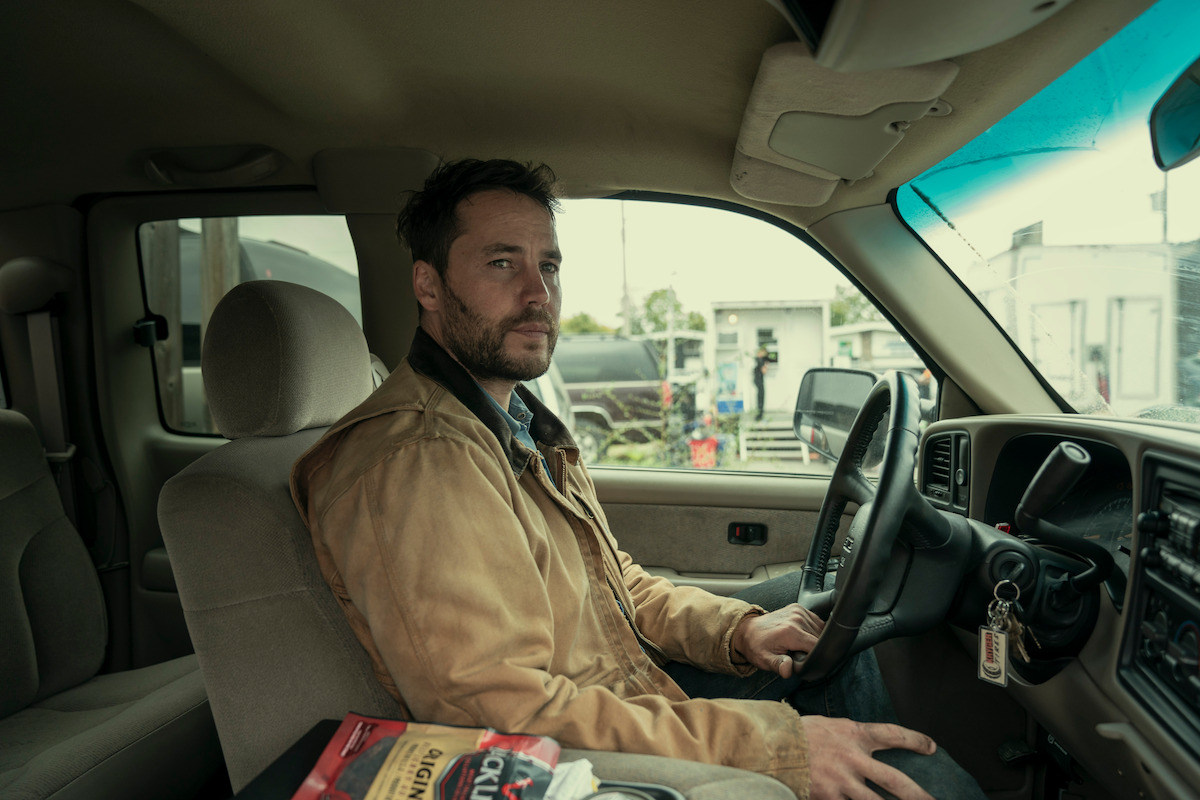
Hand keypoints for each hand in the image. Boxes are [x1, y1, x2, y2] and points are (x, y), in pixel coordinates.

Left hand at [731, 604, 824, 677]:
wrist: (747, 630)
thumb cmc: (757, 647)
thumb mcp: (765, 660)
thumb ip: (779, 665)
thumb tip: (787, 670)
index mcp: (791, 632)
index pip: (817, 646)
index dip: (816, 657)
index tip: (807, 661)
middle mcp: (797, 618)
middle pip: (820, 638)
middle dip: (814, 649)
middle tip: (798, 654)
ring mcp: (798, 611)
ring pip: (820, 630)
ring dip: (815, 639)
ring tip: (799, 645)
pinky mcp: (799, 608)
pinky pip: (816, 621)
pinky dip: (813, 630)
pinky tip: (802, 636)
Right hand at [802, 716, 935, 799]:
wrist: (771, 746)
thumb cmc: (798, 733)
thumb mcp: (829, 725)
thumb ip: (850, 736)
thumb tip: (866, 744)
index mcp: (854, 734)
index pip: (892, 734)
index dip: (915, 740)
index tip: (930, 747)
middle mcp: (853, 759)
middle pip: (895, 781)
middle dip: (918, 795)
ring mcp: (842, 782)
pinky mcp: (830, 798)